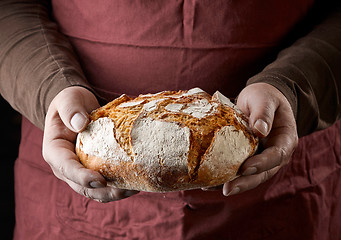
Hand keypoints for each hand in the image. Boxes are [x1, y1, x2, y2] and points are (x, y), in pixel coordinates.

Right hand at [42, 86, 138, 201]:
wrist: (78, 108)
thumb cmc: (72, 103)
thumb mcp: (68, 99)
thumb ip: (71, 109)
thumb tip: (80, 123)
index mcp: (55, 151)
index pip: (66, 168)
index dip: (82, 177)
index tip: (100, 180)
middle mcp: (66, 167)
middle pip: (82, 187)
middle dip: (104, 192)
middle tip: (125, 190)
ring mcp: (80, 171)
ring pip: (96, 191)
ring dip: (114, 193)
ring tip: (134, 189)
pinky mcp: (94, 171)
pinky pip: (106, 185)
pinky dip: (119, 187)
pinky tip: (135, 183)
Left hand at [221, 83, 297, 195]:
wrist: (259, 99)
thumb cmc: (264, 96)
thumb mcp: (264, 98)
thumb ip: (263, 112)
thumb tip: (260, 130)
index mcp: (285, 139)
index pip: (277, 155)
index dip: (262, 163)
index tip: (245, 167)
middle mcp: (275, 153)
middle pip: (263, 172)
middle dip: (245, 182)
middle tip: (227, 189)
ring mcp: (261, 157)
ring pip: (250, 176)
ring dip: (233, 183)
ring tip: (212, 188)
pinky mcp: (247, 158)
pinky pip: (238, 169)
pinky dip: (224, 176)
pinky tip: (208, 181)